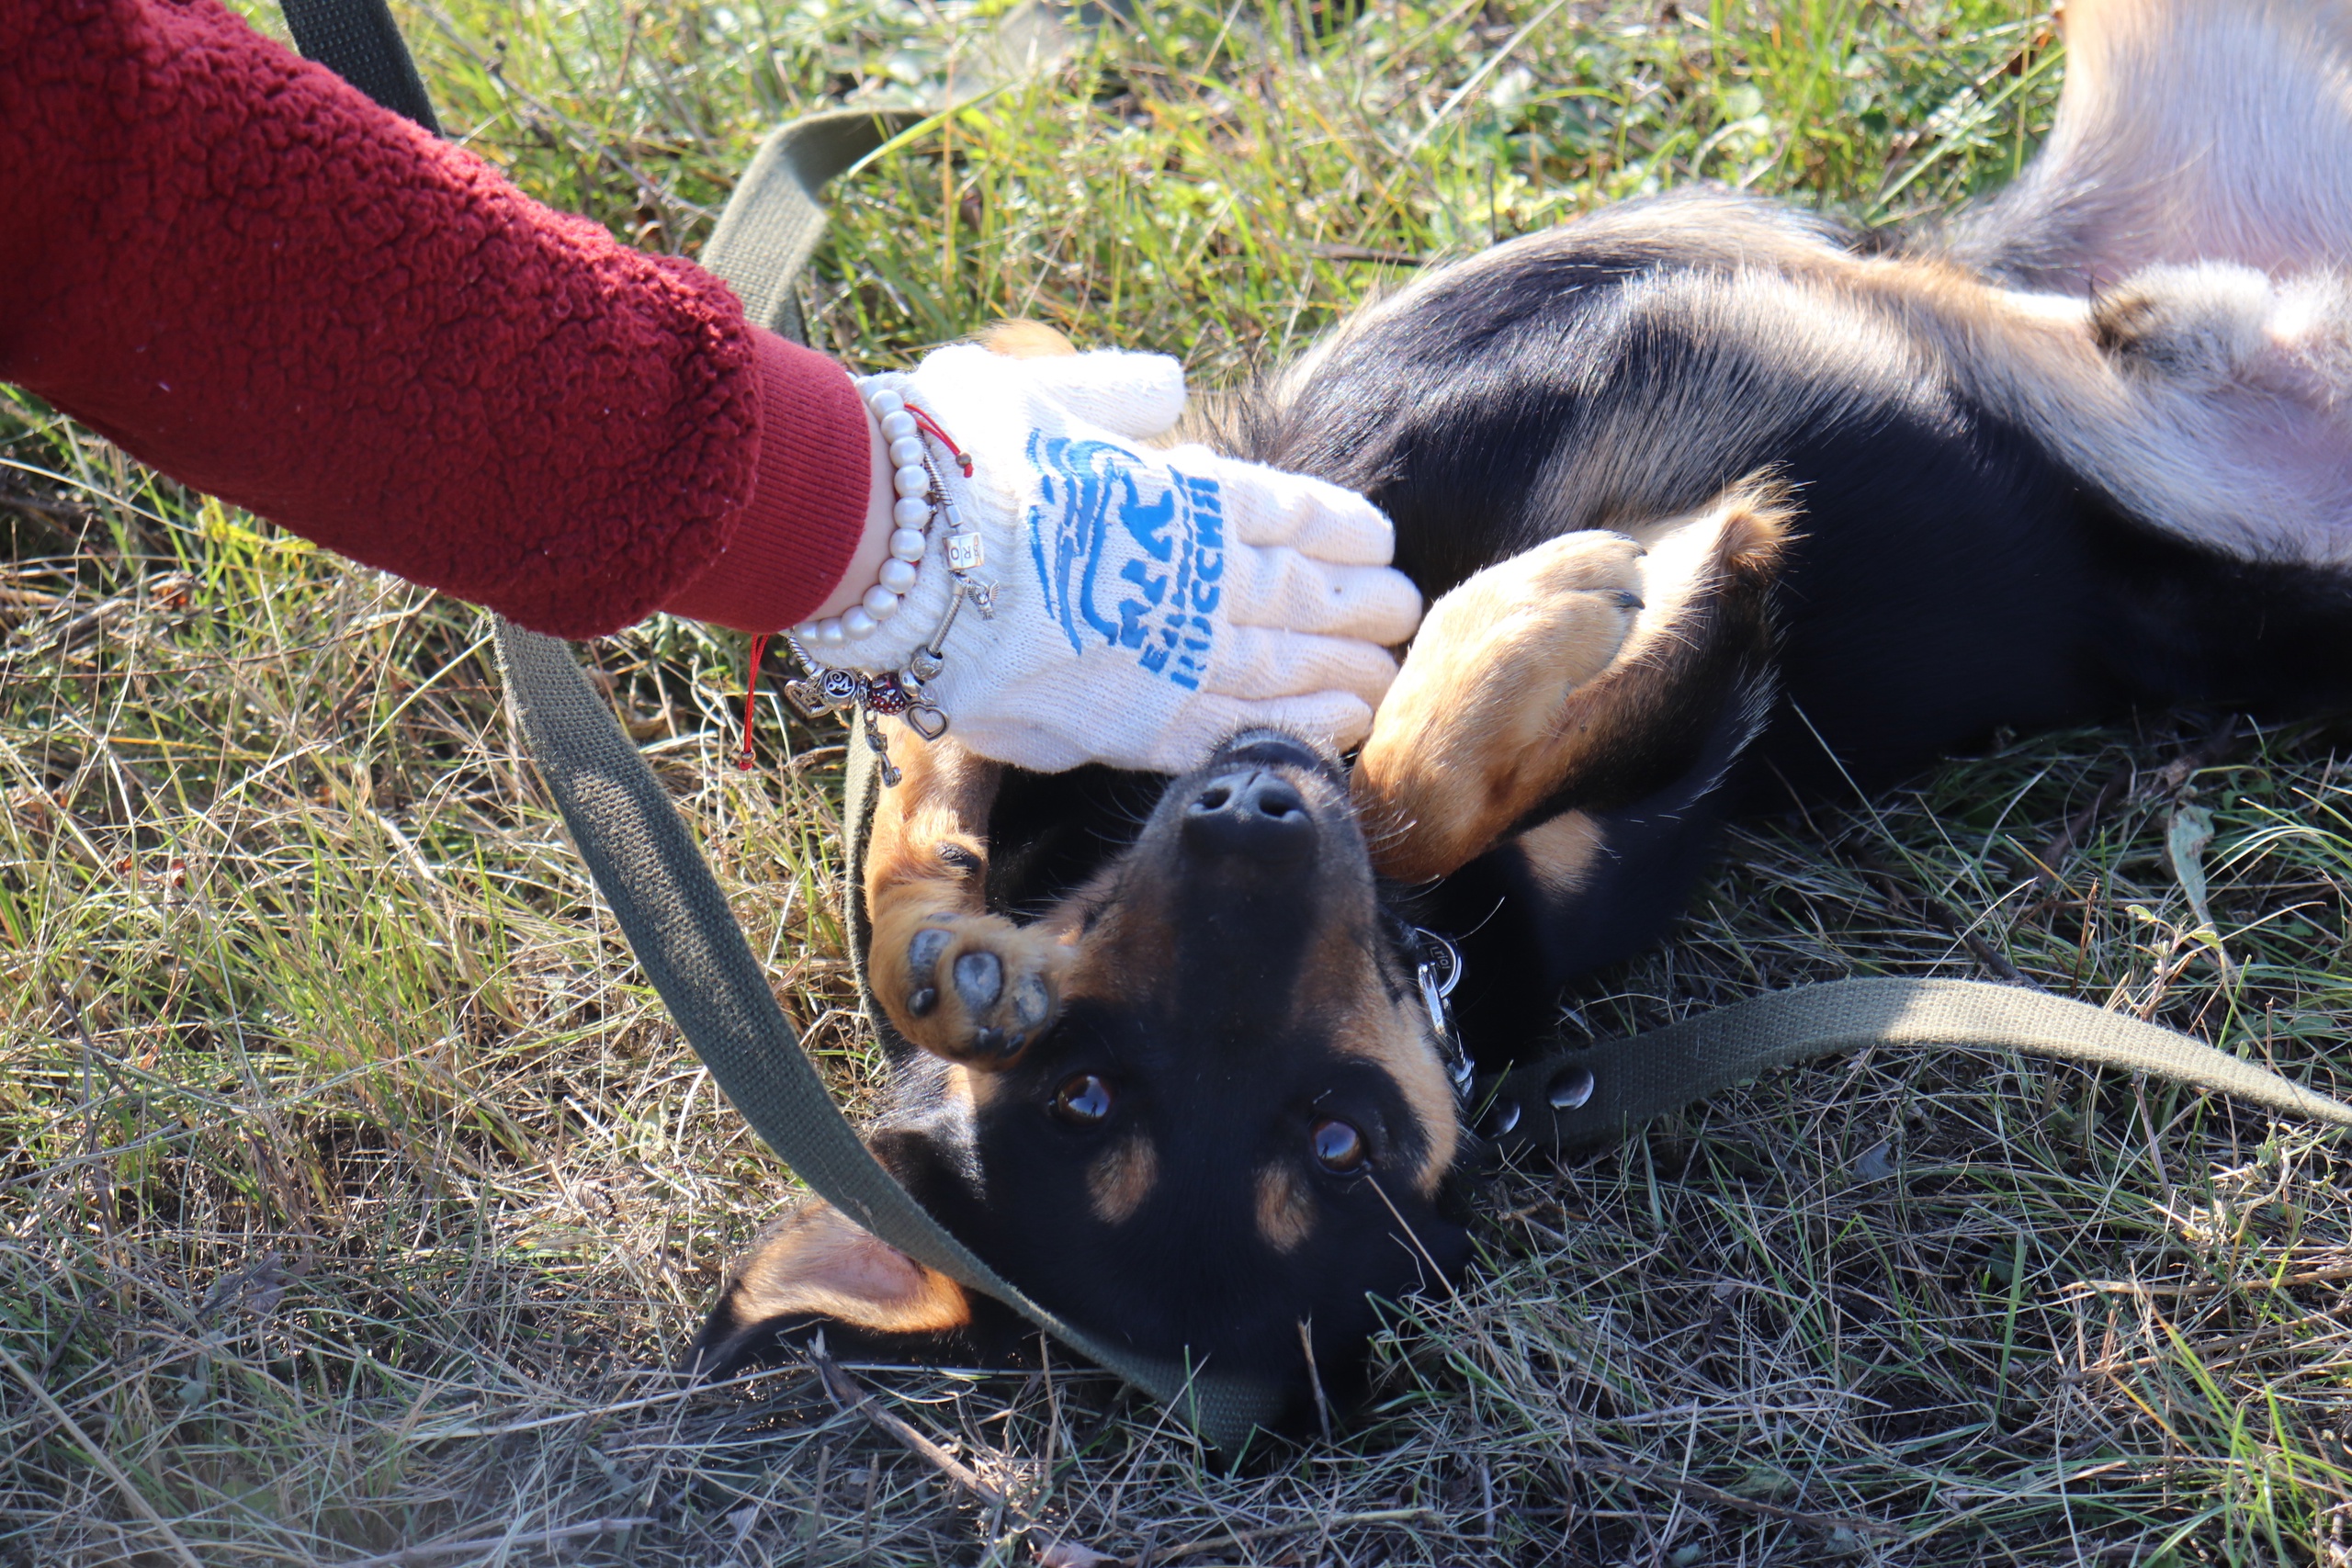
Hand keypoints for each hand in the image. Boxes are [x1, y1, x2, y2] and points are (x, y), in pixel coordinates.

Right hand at [805, 344, 1420, 774]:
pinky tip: (1323, 738)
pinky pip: (1221, 732)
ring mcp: (1162, 652)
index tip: (1378, 540)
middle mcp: (1189, 574)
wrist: (880, 546)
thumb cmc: (946, 452)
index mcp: (1177, 492)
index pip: (1288, 512)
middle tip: (1401, 615)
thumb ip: (1113, 391)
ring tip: (1382, 684)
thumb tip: (1171, 389)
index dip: (1339, 528)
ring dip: (1339, 677)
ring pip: (1280, 670)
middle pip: (1301, 596)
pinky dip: (1278, 734)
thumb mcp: (1033, 385)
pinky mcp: (1121, 721)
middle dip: (1358, 606)